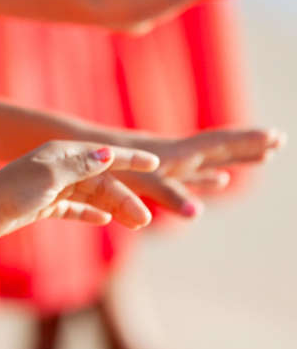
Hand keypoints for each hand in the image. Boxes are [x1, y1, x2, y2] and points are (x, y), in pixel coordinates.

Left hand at [0, 141, 159, 240]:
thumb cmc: (14, 190)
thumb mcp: (50, 177)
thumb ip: (81, 166)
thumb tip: (109, 153)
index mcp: (61, 153)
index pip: (103, 154)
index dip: (130, 158)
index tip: (156, 163)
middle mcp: (58, 166)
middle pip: (100, 180)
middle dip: (124, 197)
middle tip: (144, 220)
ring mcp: (51, 186)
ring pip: (91, 195)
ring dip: (113, 207)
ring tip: (136, 224)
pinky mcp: (43, 205)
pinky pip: (73, 207)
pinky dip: (89, 212)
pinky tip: (104, 220)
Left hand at [115, 126, 284, 217]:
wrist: (73, 154)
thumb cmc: (102, 165)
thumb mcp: (137, 179)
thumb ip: (168, 195)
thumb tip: (198, 213)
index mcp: (174, 153)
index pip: (218, 144)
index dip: (247, 141)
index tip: (276, 135)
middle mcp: (174, 156)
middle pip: (219, 149)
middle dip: (249, 146)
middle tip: (281, 140)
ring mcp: (165, 165)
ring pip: (209, 162)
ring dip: (236, 160)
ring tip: (261, 158)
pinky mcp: (153, 176)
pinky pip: (192, 177)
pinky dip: (210, 179)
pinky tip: (218, 182)